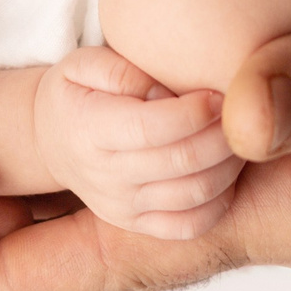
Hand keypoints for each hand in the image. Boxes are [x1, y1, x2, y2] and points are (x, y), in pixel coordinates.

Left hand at [0, 0, 290, 290]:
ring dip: (36, 199)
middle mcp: (271, 187)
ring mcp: (281, 149)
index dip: (24, 266)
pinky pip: (175, 136)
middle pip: (108, 229)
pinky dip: (102, 144)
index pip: (131, 247)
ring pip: (134, 186)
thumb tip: (235, 111)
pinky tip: (62, 129)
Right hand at [31, 47, 241, 239]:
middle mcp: (105, 176)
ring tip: (238, 137)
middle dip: (221, 136)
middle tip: (239, 112)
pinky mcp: (137, 224)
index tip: (218, 93)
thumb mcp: (82, 64)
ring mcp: (122, 207)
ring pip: (192, 195)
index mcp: (89, 131)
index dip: (193, 112)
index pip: (151, 128)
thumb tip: (165, 93)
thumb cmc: (77, 92)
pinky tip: (227, 173)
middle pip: (180, 162)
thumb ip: (121, 70)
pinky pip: (189, 226)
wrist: (51, 141)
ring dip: (228, 166)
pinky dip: (219, 203)